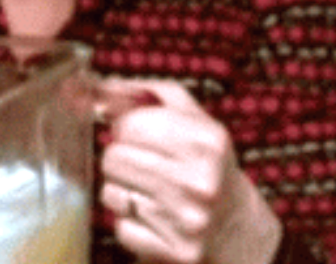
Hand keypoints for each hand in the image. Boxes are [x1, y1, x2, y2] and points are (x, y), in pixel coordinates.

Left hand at [97, 79, 281, 263]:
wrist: (237, 225)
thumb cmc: (204, 161)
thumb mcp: (191, 117)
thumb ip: (145, 92)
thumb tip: (98, 87)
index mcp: (207, 141)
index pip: (129, 124)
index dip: (125, 126)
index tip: (138, 133)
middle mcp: (201, 181)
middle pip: (114, 157)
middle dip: (120, 156)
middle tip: (141, 162)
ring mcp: (190, 220)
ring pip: (111, 192)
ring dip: (121, 188)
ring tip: (147, 188)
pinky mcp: (178, 252)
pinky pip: (121, 226)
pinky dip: (128, 220)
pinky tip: (152, 215)